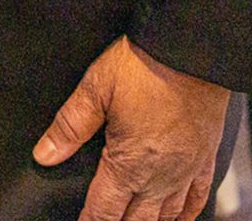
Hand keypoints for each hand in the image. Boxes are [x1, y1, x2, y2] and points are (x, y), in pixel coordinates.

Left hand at [33, 35, 229, 220]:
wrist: (192, 48)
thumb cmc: (147, 64)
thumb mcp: (98, 86)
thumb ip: (70, 124)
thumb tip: (46, 153)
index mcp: (127, 163)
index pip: (103, 211)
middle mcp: (158, 175)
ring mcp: (185, 169)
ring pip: (167, 217)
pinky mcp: (206, 156)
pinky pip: (198, 198)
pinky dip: (187, 214)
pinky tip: (180, 218)